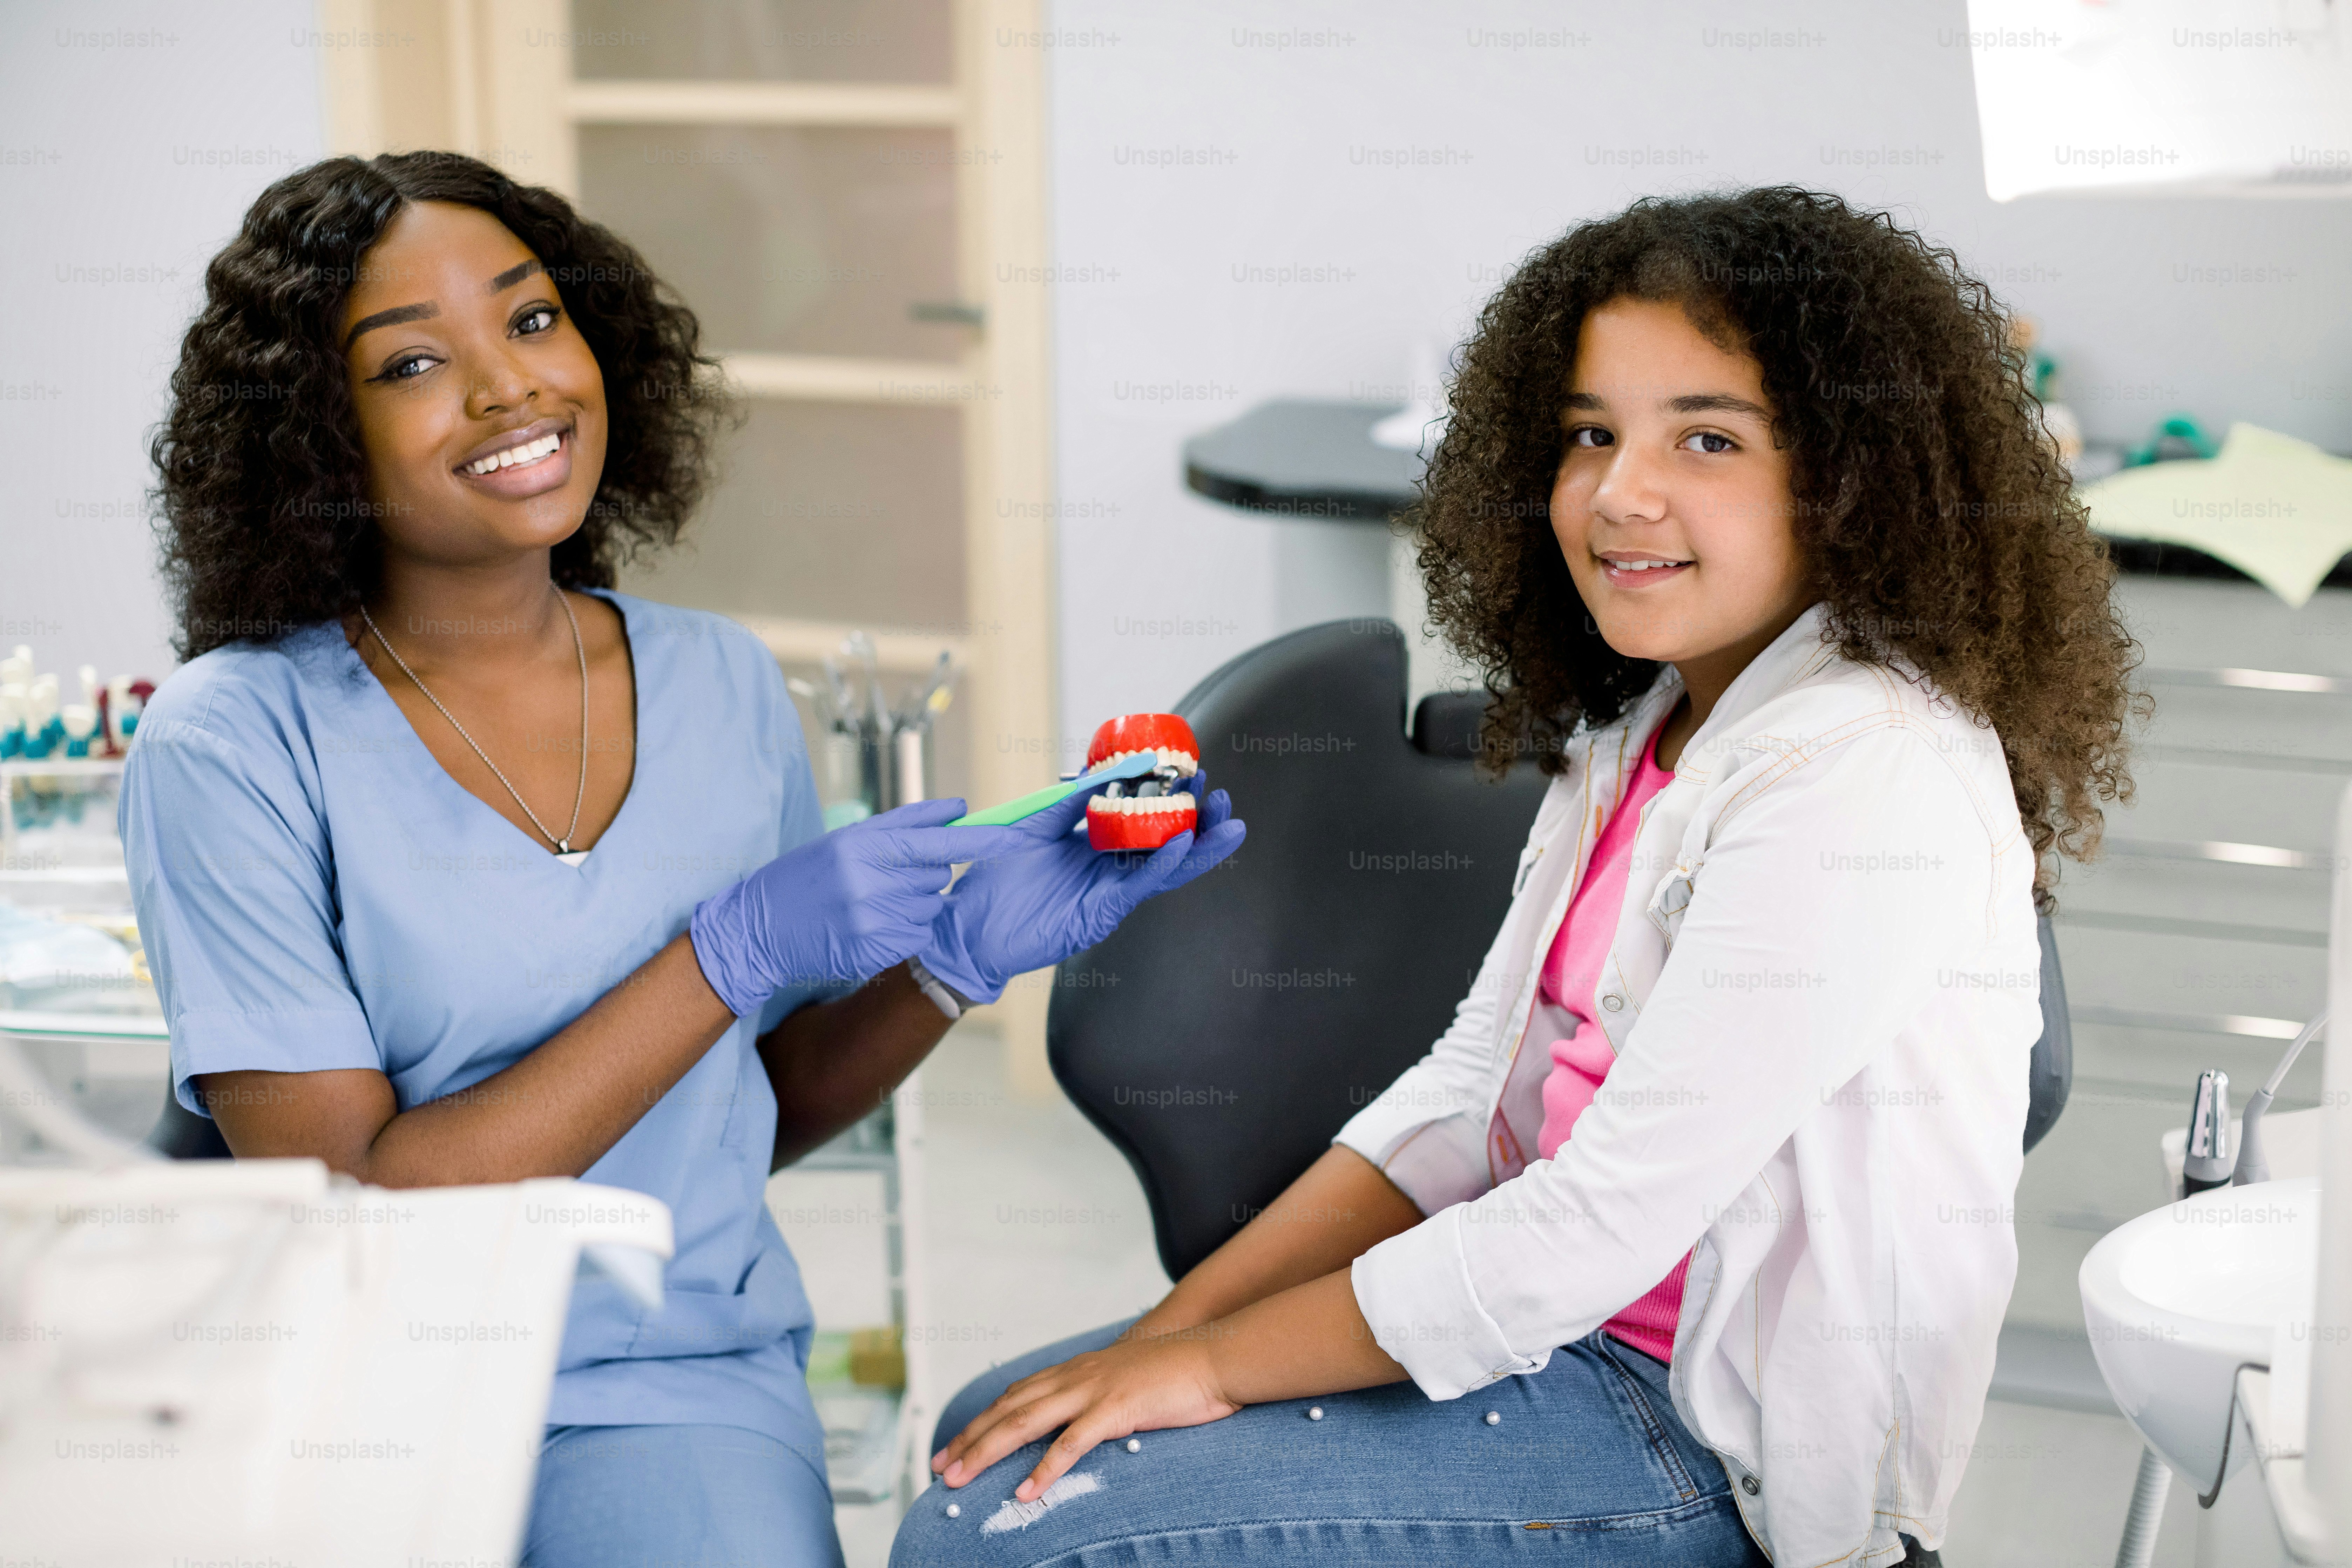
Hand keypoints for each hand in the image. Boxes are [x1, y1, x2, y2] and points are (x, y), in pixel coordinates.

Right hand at [689, 799, 1033, 1016]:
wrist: (760, 928)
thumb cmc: (807, 877)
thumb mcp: (847, 839)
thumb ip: (907, 823)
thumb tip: (961, 808)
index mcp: (863, 845)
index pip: (939, 841)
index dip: (982, 841)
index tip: (1016, 837)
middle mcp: (870, 882)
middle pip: (938, 875)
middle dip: (923, 875)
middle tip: (884, 878)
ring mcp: (872, 920)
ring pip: (929, 908)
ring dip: (913, 905)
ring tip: (870, 903)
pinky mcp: (873, 952)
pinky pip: (916, 936)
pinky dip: (903, 931)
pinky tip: (869, 926)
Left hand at [915, 770, 1244, 1003]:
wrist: (968, 926)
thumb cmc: (996, 881)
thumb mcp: (1033, 826)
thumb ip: (1067, 803)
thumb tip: (1099, 774)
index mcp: (1096, 848)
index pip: (1145, 821)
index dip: (1171, 799)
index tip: (1192, 772)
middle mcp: (1109, 871)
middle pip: (1167, 844)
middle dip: (1200, 822)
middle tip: (1222, 796)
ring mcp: (1110, 893)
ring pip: (1167, 868)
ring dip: (1200, 845)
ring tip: (1228, 823)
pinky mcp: (1102, 913)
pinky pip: (1140, 886)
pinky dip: (1164, 864)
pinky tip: (1184, 843)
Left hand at [931, 1327, 1241, 1500]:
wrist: (1214, 1354)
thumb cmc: (1175, 1375)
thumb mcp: (1124, 1383)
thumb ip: (1096, 1401)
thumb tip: (1077, 1426)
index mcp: (1076, 1371)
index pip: (1014, 1397)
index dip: (980, 1422)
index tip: (952, 1448)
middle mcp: (1075, 1377)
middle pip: (1008, 1410)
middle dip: (969, 1440)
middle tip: (939, 1469)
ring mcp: (1093, 1391)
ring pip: (1025, 1422)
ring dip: (987, 1452)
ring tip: (959, 1480)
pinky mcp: (1116, 1409)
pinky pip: (1072, 1443)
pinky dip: (1045, 1468)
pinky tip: (1025, 1491)